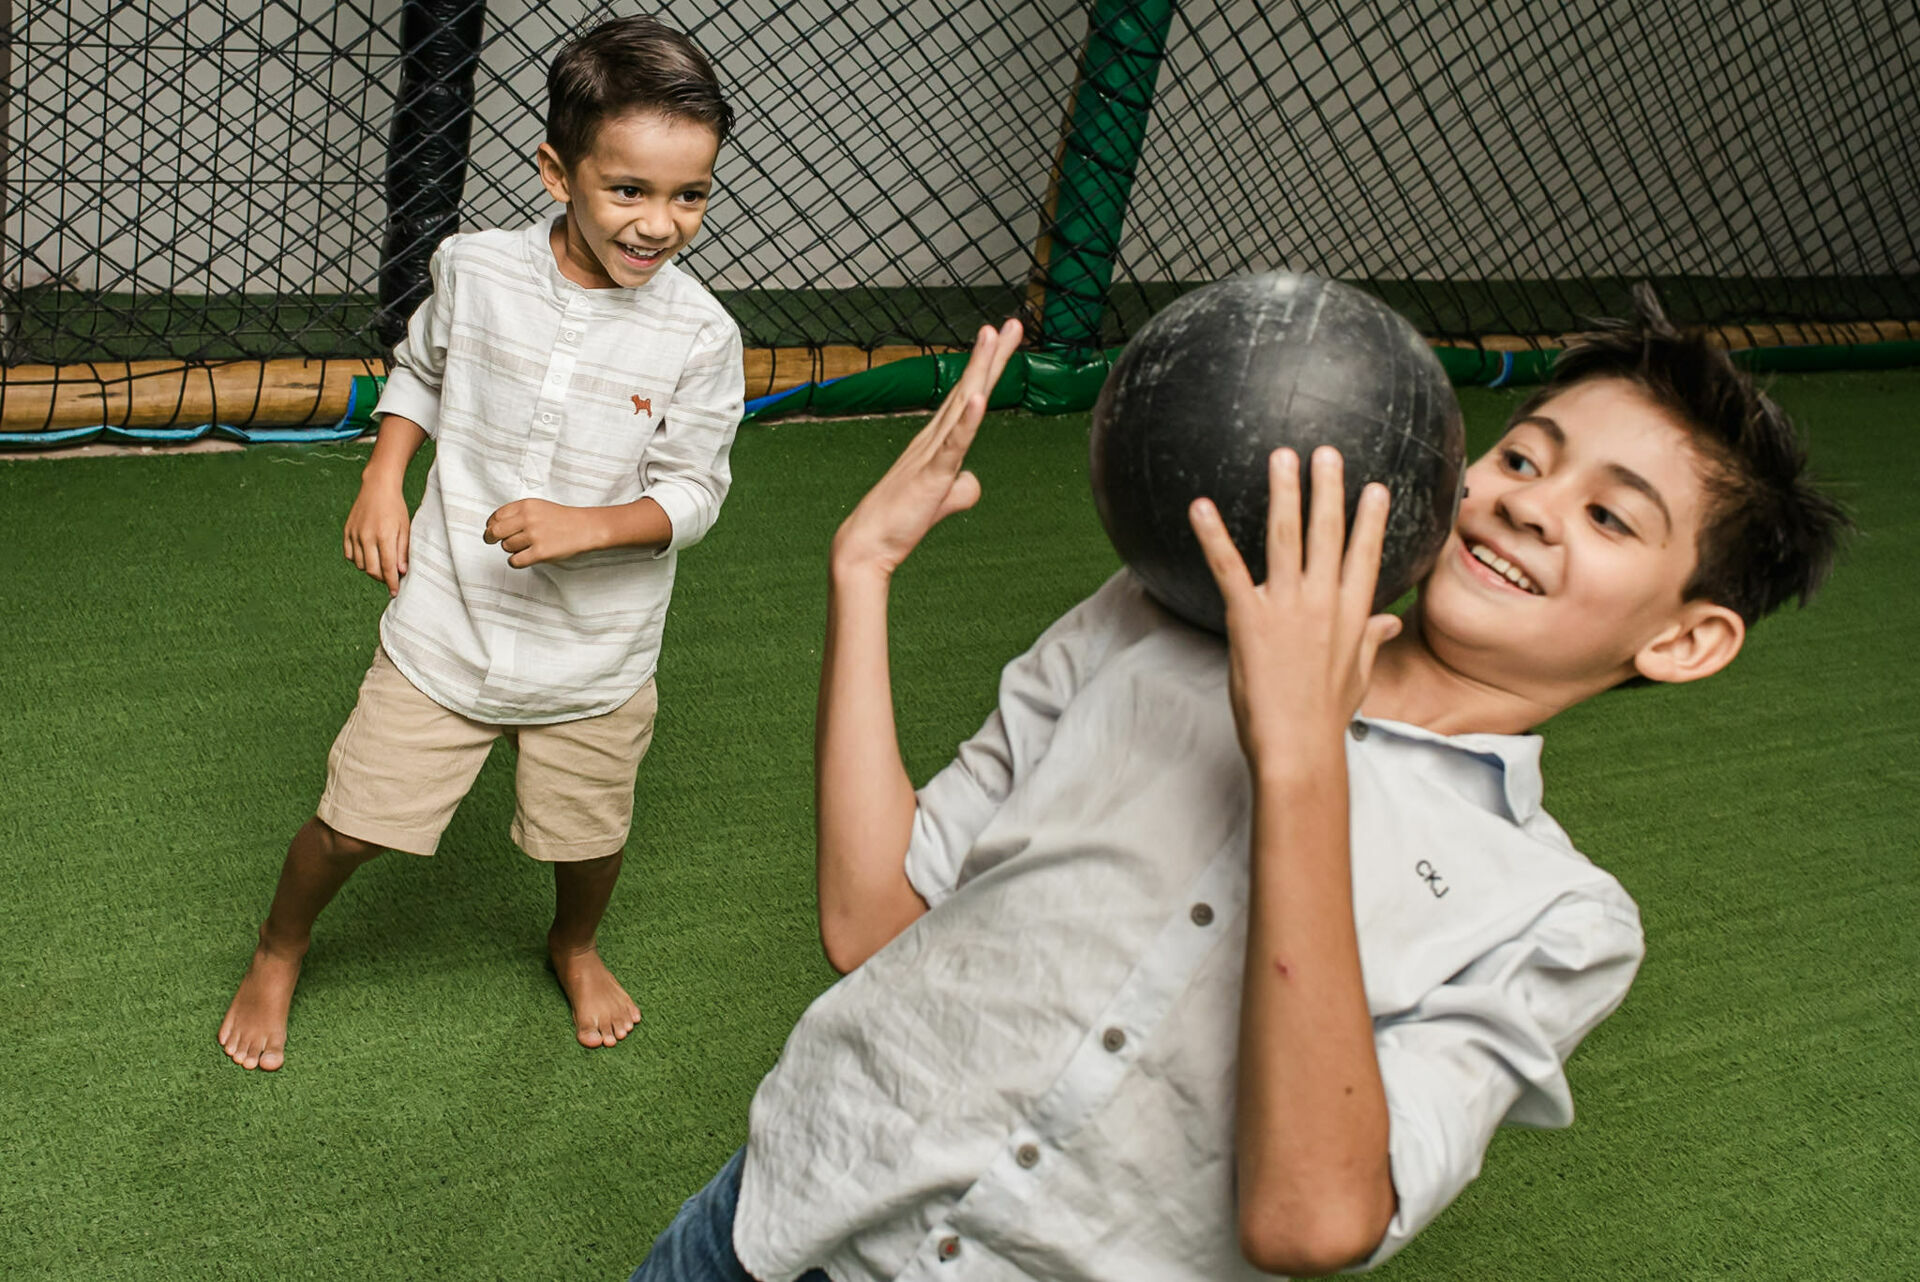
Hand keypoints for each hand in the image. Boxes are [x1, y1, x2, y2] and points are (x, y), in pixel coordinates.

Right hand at [344, 479, 411, 595]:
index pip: (387, 567)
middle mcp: (366, 536)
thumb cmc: (396, 508)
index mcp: (384, 536)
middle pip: (372, 570)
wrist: (378, 487)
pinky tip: (368, 555)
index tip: (394, 592)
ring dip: (370, 568)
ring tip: (380, 562)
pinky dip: (358, 560)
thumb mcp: (405, 528)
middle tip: (390, 577)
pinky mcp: (347, 531)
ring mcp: (354, 534)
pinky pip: (349, 555)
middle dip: (382, 578)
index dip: (391, 583)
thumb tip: (401, 572)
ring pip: (360, 564)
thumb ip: (403, 551)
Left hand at [484, 498, 599, 567]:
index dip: (491, 524)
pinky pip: (515, 561)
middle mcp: (528, 519)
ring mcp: (534, 536)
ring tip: (525, 546)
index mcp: (526, 505)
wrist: (585, 528)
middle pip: (495, 532)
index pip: (497, 516)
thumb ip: (518, 513)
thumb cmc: (562, 519)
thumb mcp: (538, 507)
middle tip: (491, 541)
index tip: (491, 529)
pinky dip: (516, 561)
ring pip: (506, 547)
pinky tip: (524, 557)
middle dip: (490, 538)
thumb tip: (494, 526)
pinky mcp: (540, 553)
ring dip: (512, 549)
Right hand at [830, 319, 1023, 576]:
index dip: (986, 368)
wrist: (867, 545)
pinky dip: (966, 420)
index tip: (1003, 339)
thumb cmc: (898, 522)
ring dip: (978, 370)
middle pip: (968, 389)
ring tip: (993, 336)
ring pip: (961, 404)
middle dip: (991, 355)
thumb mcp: (941, 501)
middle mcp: (933, 438)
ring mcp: (931, 453)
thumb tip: (974, 480)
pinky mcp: (931, 474)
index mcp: (937, 442)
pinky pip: (953, 443)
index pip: (967, 398)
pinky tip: (978, 398)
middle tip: (1011, 323)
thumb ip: (961, 488)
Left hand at [1189, 446, 1401, 769]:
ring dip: (1283, 493)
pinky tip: (1201, 506)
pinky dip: (1213, 534)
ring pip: (1286, 537)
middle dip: (1327, 489)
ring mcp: (1286, 607)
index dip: (1370, 520)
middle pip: (1327, 533)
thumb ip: (1370, 639)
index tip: (1375, 487)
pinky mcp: (1248, 618)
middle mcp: (1322, 602)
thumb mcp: (1357, 675)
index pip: (1364, 555)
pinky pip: (1228, 568)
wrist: (1298, 746)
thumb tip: (1390, 622)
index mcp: (1351, 614)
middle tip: (1326, 452)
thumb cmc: (1324, 716)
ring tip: (1282, 457)